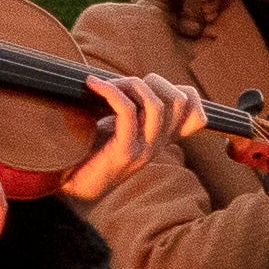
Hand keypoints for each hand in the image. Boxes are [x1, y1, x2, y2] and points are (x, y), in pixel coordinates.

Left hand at [61, 69, 201, 206]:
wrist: (72, 186)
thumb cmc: (89, 154)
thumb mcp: (117, 131)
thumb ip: (131, 113)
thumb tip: (128, 82)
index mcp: (159, 141)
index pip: (196, 115)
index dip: (182, 91)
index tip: (150, 85)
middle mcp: (158, 146)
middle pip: (179, 101)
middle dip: (151, 81)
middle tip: (121, 83)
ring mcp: (144, 150)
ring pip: (155, 104)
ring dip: (129, 84)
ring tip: (105, 85)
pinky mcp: (124, 152)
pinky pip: (127, 111)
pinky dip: (110, 91)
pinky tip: (94, 86)